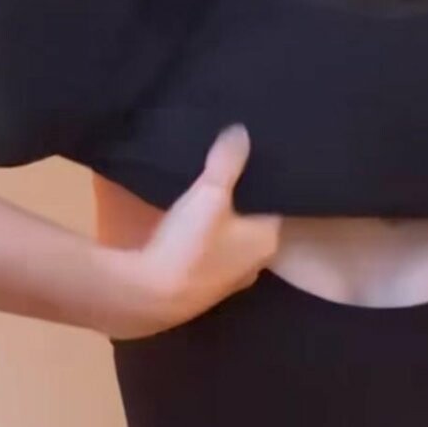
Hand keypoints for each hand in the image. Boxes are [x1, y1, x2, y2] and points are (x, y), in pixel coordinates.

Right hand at [104, 125, 281, 338]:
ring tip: (210, 202)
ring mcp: (230, 281)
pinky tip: (191, 231)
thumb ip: (227, 161)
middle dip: (244, 207)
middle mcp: (256, 264)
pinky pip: (212, 258)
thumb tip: (242, 131)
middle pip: (254, 226)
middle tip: (230, 180)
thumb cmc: (190, 243)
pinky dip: (206, 244)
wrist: (150, 295)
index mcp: (267, 241)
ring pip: (233, 244)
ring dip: (224, 228)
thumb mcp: (209, 193)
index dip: (266, 187)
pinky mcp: (204, 290)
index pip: (277, 207)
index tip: (256, 167)